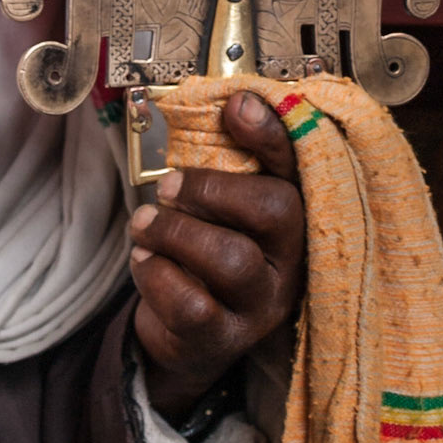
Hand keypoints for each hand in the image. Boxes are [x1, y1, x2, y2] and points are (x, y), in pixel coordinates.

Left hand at [130, 91, 304, 422]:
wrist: (188, 337)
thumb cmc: (205, 259)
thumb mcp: (220, 210)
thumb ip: (229, 162)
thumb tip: (232, 103)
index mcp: (296, 219)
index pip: (298, 168)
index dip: (271, 134)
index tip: (235, 107)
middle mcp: (291, 262)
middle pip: (273, 211)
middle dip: (209, 188)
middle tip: (167, 187)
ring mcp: (262, 304)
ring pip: (230, 259)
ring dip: (174, 232)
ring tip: (145, 225)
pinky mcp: (225, 338)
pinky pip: (192, 304)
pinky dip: (155, 275)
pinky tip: (144, 261)